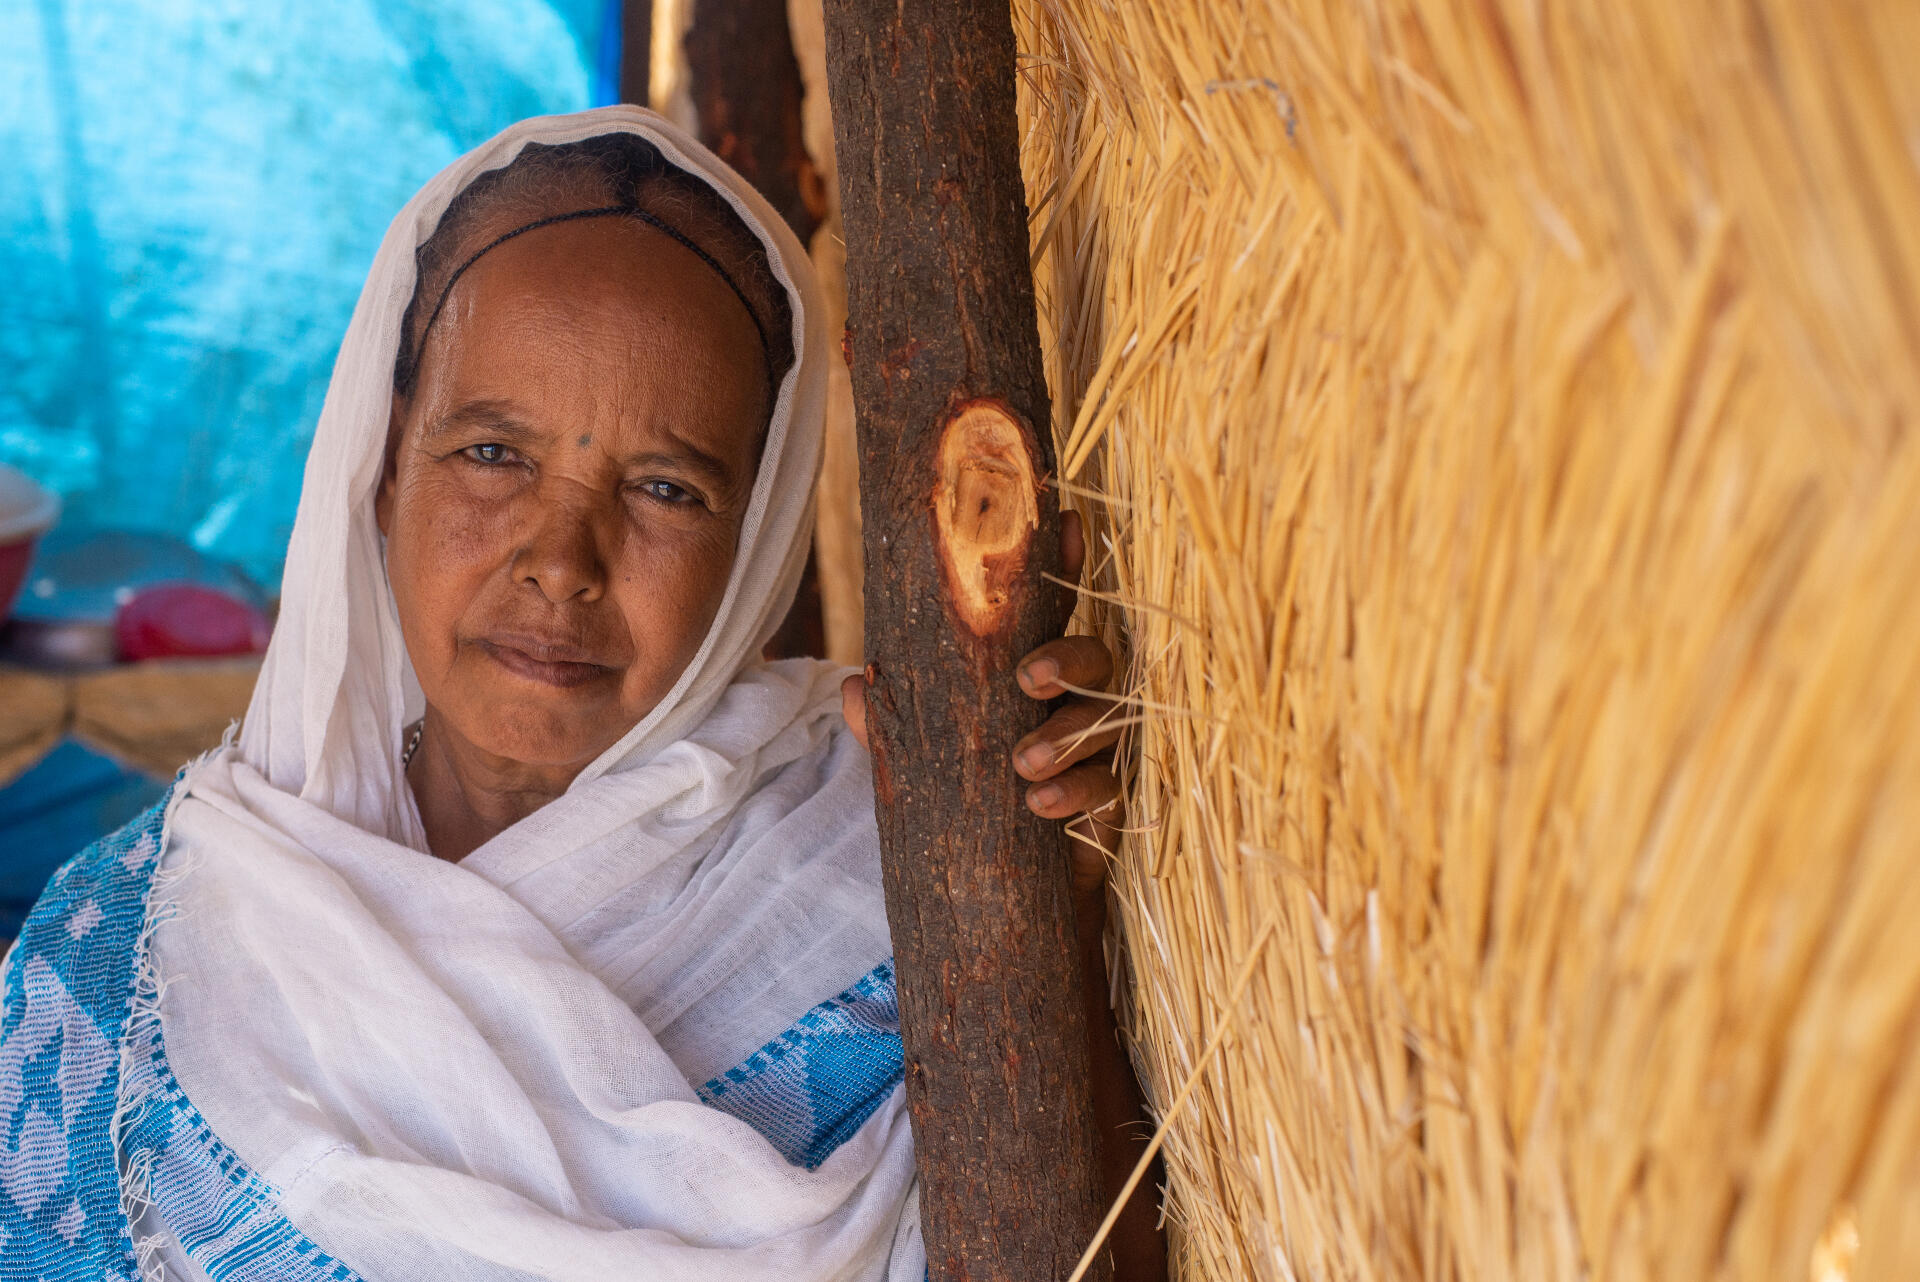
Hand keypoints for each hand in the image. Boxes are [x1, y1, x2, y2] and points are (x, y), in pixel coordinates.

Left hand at [839, 512, 1123, 899]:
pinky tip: (1040, 804)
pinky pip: (1108, 786)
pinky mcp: (1111, 803)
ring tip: (1022, 764)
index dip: (1065, 565)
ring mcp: (1100, 750)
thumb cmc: (970, 804)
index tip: (1066, 521)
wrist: (1004, 894)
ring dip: (1065, 736)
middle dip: (1069, 657)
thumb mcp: (924, 762)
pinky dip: (1076, 791)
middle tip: (1031, 677)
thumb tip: (850, 691)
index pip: (1054, 611)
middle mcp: (1075, 701)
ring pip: (1104, 721)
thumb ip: (894, 729)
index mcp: (1034, 673)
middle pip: (1096, 656)